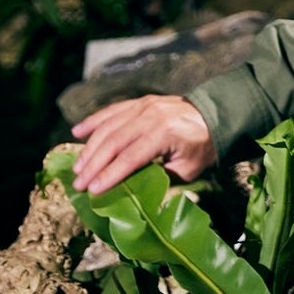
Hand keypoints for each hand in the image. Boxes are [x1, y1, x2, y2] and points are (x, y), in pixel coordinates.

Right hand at [70, 95, 214, 194]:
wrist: (216, 114)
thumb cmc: (203, 146)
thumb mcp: (189, 169)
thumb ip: (163, 178)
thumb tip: (135, 192)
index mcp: (165, 133)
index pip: (130, 157)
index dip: (110, 174)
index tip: (93, 190)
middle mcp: (151, 116)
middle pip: (114, 142)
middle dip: (93, 164)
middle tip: (78, 183)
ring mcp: (144, 105)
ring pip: (109, 126)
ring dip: (90, 147)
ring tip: (77, 167)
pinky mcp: (140, 101)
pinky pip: (112, 110)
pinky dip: (93, 121)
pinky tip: (77, 132)